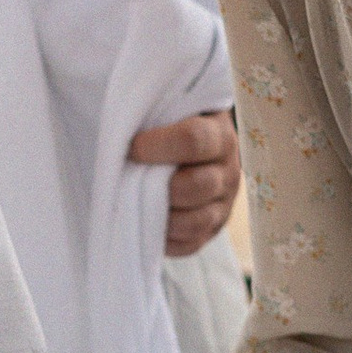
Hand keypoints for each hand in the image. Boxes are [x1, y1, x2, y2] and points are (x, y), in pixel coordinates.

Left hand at [130, 107, 240, 256]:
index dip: (158, 146)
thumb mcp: (159, 108)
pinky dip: (165, 239)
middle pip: (197, 186)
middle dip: (159, 186)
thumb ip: (147, 109)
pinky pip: (190, 244)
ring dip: (161, 215)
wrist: (172, 151)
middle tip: (133, 178)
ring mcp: (224, 203)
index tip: (132, 148)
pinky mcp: (212, 230)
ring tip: (140, 200)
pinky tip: (147, 221)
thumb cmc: (159, 125)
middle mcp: (229, 168)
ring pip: (195, 221)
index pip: (194, 139)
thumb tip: (122, 122)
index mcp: (217, 132)